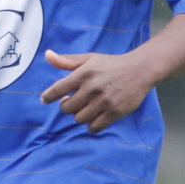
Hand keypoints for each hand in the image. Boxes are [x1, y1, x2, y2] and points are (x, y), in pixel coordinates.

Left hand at [39, 49, 155, 133]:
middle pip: (67, 108)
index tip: (45, 99)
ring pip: (79, 119)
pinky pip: (94, 127)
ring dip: (79, 115)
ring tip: (85, 108)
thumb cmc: (110, 64)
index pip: (58, 89)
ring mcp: (104, 102)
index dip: (48, 96)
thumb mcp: (89, 59)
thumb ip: (66, 60)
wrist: (139, 70)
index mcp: (83, 74)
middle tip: (73, 101)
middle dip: (67, 105)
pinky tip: (94, 118)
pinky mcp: (114, 113)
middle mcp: (92, 88)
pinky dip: (91, 125)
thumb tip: (47, 55)